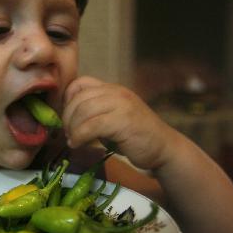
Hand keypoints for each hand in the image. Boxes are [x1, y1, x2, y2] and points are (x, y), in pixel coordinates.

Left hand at [62, 76, 176, 169]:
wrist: (164, 148)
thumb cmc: (135, 137)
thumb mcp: (111, 118)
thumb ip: (94, 113)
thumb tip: (68, 120)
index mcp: (112, 90)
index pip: (80, 83)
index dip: (67, 100)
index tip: (67, 119)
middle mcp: (116, 93)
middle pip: (79, 98)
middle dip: (67, 118)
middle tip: (68, 133)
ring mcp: (121, 105)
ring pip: (84, 110)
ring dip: (72, 128)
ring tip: (73, 140)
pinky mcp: (124, 121)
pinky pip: (92, 125)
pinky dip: (80, 136)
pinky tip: (78, 144)